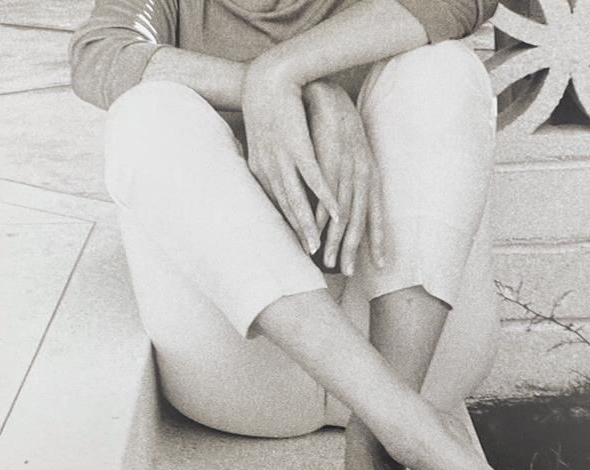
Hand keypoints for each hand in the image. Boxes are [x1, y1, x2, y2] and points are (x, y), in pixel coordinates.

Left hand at [242, 53, 339, 254]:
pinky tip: (335, 211)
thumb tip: (267, 186)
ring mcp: (283, 161)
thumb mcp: (260, 147)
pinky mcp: (296, 147)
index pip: (279, 211)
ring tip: (320, 248)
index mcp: (263, 174)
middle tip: (315, 262)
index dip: (291, 233)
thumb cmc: (267, 114)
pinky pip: (313, 177)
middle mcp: (270, 172)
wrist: (268, 80)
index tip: (301, 254)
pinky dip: (323, 196)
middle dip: (301, 239)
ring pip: (297, 201)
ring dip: (309, 226)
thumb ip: (265, 170)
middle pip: (288, 213)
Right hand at [303, 80, 384, 274]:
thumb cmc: (334, 128)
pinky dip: (325, 214)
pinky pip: (327, 193)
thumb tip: (345, 209)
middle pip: (360, 219)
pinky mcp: (329, 161)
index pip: (376, 214)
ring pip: (344, 212)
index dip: (378, 240)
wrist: (324, 94)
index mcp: (369, 174)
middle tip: (350, 273)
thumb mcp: (346, 158)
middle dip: (354, 248)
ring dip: (336, 239)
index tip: (380, 265)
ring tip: (328, 260)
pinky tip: (319, 231)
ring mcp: (346, 168)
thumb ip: (346, 185)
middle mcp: (362, 174)